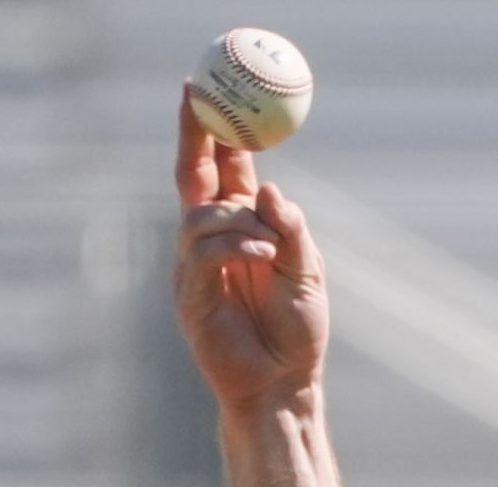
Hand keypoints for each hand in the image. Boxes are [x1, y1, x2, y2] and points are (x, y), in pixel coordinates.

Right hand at [172, 88, 328, 412]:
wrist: (285, 386)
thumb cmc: (297, 331)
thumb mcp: (306, 271)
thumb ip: (289, 230)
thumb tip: (266, 187)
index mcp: (240, 228)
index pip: (221, 168)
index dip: (212, 130)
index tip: (205, 89)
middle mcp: (211, 242)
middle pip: (193, 178)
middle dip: (195, 138)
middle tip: (200, 102)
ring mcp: (195, 269)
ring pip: (201, 217)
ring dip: (238, 220)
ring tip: (272, 245)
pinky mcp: (191, 298)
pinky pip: (203, 255)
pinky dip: (235, 246)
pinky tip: (264, 255)